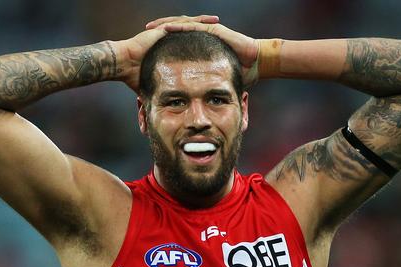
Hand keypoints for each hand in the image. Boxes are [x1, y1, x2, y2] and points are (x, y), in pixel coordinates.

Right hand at [117, 15, 220, 91]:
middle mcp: (169, 38)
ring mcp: (166, 33)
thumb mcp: (154, 86)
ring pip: (189, 24)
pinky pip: (182, 23)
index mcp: (168, 49)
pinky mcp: (163, 30)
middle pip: (192, 32)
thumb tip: (159, 116)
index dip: (203, 44)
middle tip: (222, 31)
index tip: (217, 46)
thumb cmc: (133, 76)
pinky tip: (207, 21)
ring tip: (218, 21)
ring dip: (204, 22)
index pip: (189, 45)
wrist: (122, 65)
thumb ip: (161, 96)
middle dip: (207, 30)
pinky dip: (195, 22)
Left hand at [145, 16, 259, 87]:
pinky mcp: (214, 30)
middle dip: (159, 31)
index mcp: (200, 48)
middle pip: (176, 31)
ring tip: (152, 28)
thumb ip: (204, 89)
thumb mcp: (215, 81)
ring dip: (166, 25)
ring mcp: (208, 31)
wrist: (256, 64)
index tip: (147, 49)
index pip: (177, 43)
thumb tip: (193, 107)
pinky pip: (195, 26)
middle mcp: (202, 37)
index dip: (162, 44)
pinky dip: (181, 27)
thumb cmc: (239, 73)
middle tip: (144, 34)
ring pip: (182, 25)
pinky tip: (168, 28)